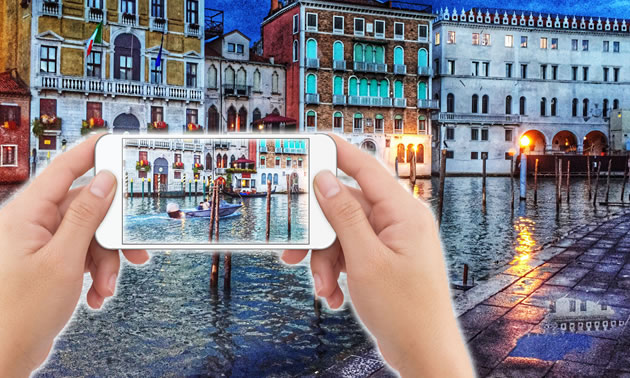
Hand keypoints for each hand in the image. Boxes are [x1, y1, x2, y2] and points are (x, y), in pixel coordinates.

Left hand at [0, 135, 148, 375]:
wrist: (5, 356)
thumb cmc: (20, 312)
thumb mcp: (64, 260)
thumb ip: (85, 217)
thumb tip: (104, 182)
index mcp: (27, 215)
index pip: (62, 170)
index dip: (88, 152)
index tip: (112, 141)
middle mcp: (33, 225)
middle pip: (85, 210)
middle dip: (111, 234)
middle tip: (134, 248)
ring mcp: (42, 245)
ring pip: (89, 236)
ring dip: (105, 262)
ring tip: (107, 286)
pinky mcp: (50, 263)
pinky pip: (82, 256)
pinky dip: (96, 274)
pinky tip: (97, 295)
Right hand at [282, 135, 472, 376]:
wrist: (423, 352)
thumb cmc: (406, 311)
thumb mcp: (365, 261)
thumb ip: (344, 217)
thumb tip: (326, 181)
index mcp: (403, 213)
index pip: (366, 168)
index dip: (338, 152)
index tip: (315, 140)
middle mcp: (398, 222)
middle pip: (346, 209)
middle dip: (320, 235)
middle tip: (294, 250)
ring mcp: (391, 242)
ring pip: (344, 235)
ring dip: (326, 261)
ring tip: (322, 287)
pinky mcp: (383, 259)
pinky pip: (351, 253)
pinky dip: (337, 272)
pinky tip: (334, 294)